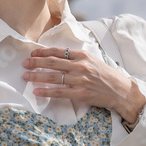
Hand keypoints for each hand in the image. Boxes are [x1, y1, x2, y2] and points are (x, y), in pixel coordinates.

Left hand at [21, 46, 145, 124]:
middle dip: (36, 62)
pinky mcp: (80, 93)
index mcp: (83, 56)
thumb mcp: (93, 60)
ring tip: (25, 76)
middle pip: (52, 62)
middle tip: (24, 63)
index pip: (59, 51)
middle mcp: (80, 66)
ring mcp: (80, 80)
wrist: (121, 91)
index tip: (33, 53)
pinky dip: (46, 91)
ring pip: (53, 77)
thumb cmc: (106, 76)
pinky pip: (59, 92)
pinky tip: (36, 91)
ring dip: (37, 75)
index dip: (43, 52)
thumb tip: (58, 57)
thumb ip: (77, 58)